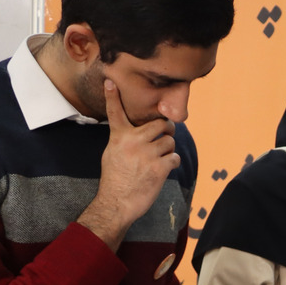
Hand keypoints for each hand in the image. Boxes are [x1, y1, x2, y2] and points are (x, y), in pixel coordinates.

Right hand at [78, 79, 177, 250]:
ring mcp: (147, 154)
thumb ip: (124, 139)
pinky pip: (175, 157)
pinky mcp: (160, 167)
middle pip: (161, 123)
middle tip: (166, 133)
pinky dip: (172, 163)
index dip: (113, 97)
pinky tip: (163, 169)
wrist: (117, 202)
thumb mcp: (112, 154)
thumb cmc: (115, 179)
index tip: (111, 81)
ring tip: (159, 159)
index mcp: (119, 137)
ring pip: (170, 141)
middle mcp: (133, 142)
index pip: (115, 113)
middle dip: (167, 128)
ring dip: (168, 149)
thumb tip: (138, 130)